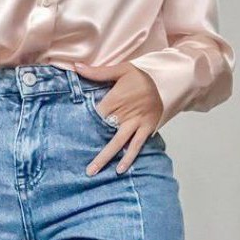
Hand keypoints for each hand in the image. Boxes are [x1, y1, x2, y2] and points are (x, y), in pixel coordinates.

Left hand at [74, 61, 162, 175]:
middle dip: (93, 148)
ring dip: (107, 158)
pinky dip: (129, 156)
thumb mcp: (120, 70)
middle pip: (104, 133)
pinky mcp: (146, 128)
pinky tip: (121, 169)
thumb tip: (76, 67)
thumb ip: (98, 72)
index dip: (85, 125)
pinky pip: (136, 145)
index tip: (74, 135)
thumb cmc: (140, 76)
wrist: (166, 81)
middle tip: (82, 166)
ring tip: (94, 172)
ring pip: (119, 143)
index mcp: (115, 100)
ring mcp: (136, 123)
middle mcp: (124, 114)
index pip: (95, 115)